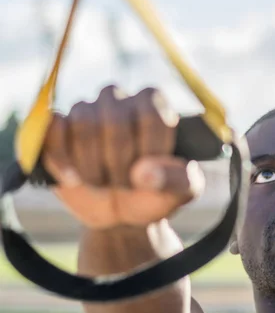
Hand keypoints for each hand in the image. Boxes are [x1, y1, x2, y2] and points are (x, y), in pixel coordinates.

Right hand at [42, 86, 204, 229]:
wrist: (122, 213)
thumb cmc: (157, 192)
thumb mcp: (183, 190)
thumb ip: (176, 179)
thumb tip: (146, 172)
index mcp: (155, 104)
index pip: (152, 115)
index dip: (150, 151)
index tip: (152, 175)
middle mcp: (120, 99)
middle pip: (115, 119)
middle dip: (120, 162)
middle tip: (126, 184)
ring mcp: (86, 111)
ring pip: (83, 123)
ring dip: (92, 165)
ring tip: (102, 183)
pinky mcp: (57, 128)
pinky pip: (52, 128)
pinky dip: (61, 159)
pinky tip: (74, 179)